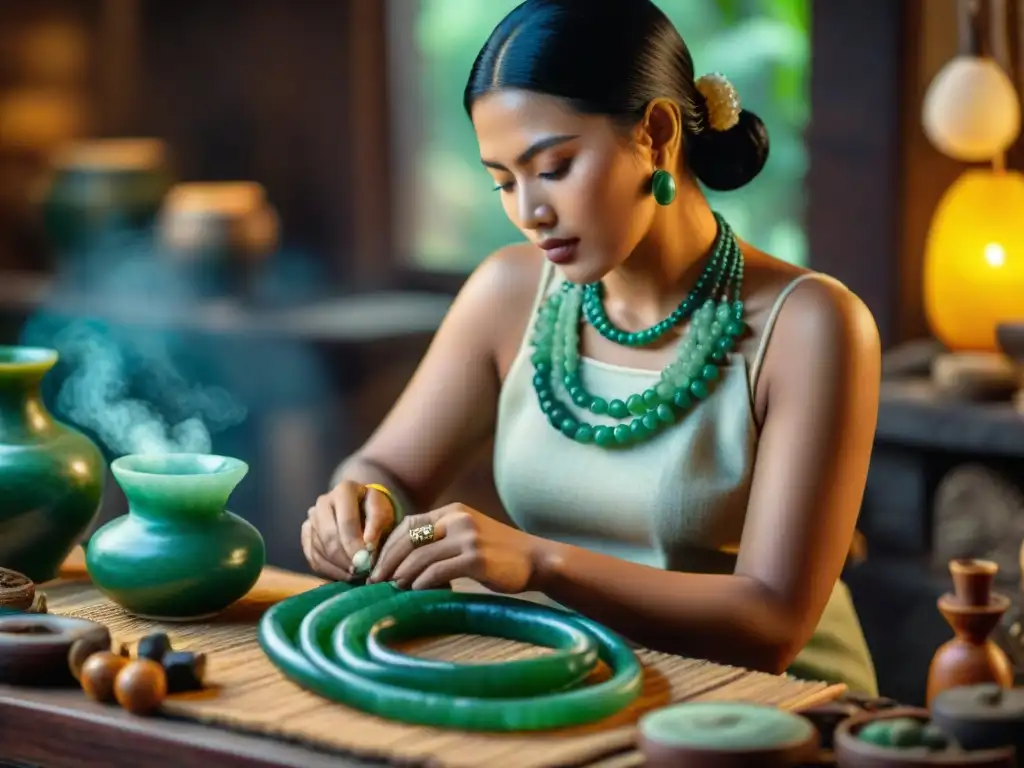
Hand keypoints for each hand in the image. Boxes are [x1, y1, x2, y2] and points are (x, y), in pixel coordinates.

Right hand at [301, 480, 395, 580]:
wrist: (362, 511)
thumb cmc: (375, 511)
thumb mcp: (384, 511)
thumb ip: (377, 524)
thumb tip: (368, 543)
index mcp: (344, 490)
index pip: (346, 520)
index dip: (355, 544)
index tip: (366, 562)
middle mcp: (323, 501)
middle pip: (329, 535)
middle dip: (345, 558)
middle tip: (361, 571)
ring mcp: (311, 518)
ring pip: (320, 548)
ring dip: (338, 566)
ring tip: (356, 574)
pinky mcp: (306, 535)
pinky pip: (313, 557)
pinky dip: (329, 570)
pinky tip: (345, 575)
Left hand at [367, 503, 538, 593]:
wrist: (536, 559)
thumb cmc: (499, 553)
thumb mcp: (468, 535)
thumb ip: (441, 539)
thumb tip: (402, 561)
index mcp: (453, 511)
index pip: (408, 524)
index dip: (387, 545)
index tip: (377, 564)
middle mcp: (458, 519)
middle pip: (408, 538)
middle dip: (387, 561)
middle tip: (375, 580)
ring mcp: (468, 538)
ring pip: (420, 556)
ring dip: (401, 574)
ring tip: (393, 588)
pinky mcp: (476, 559)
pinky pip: (437, 571)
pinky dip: (421, 582)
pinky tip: (415, 591)